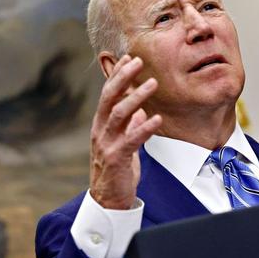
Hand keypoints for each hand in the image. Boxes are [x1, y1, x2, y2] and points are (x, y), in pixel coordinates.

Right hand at [89, 55, 161, 209]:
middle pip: (109, 98)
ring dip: (136, 97)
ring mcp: (106, 144)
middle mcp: (100, 130)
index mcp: (101, 124)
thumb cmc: (116, 169)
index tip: (129, 58)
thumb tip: (139, 110)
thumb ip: (128, 126)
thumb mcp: (121, 142)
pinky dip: (144, 127)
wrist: (107, 199)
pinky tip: (157, 119)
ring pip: (119, 114)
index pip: (107, 94)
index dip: (117, 75)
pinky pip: (131, 139)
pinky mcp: (116, 158)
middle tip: (138, 61)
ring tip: (152, 84)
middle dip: (123, 77)